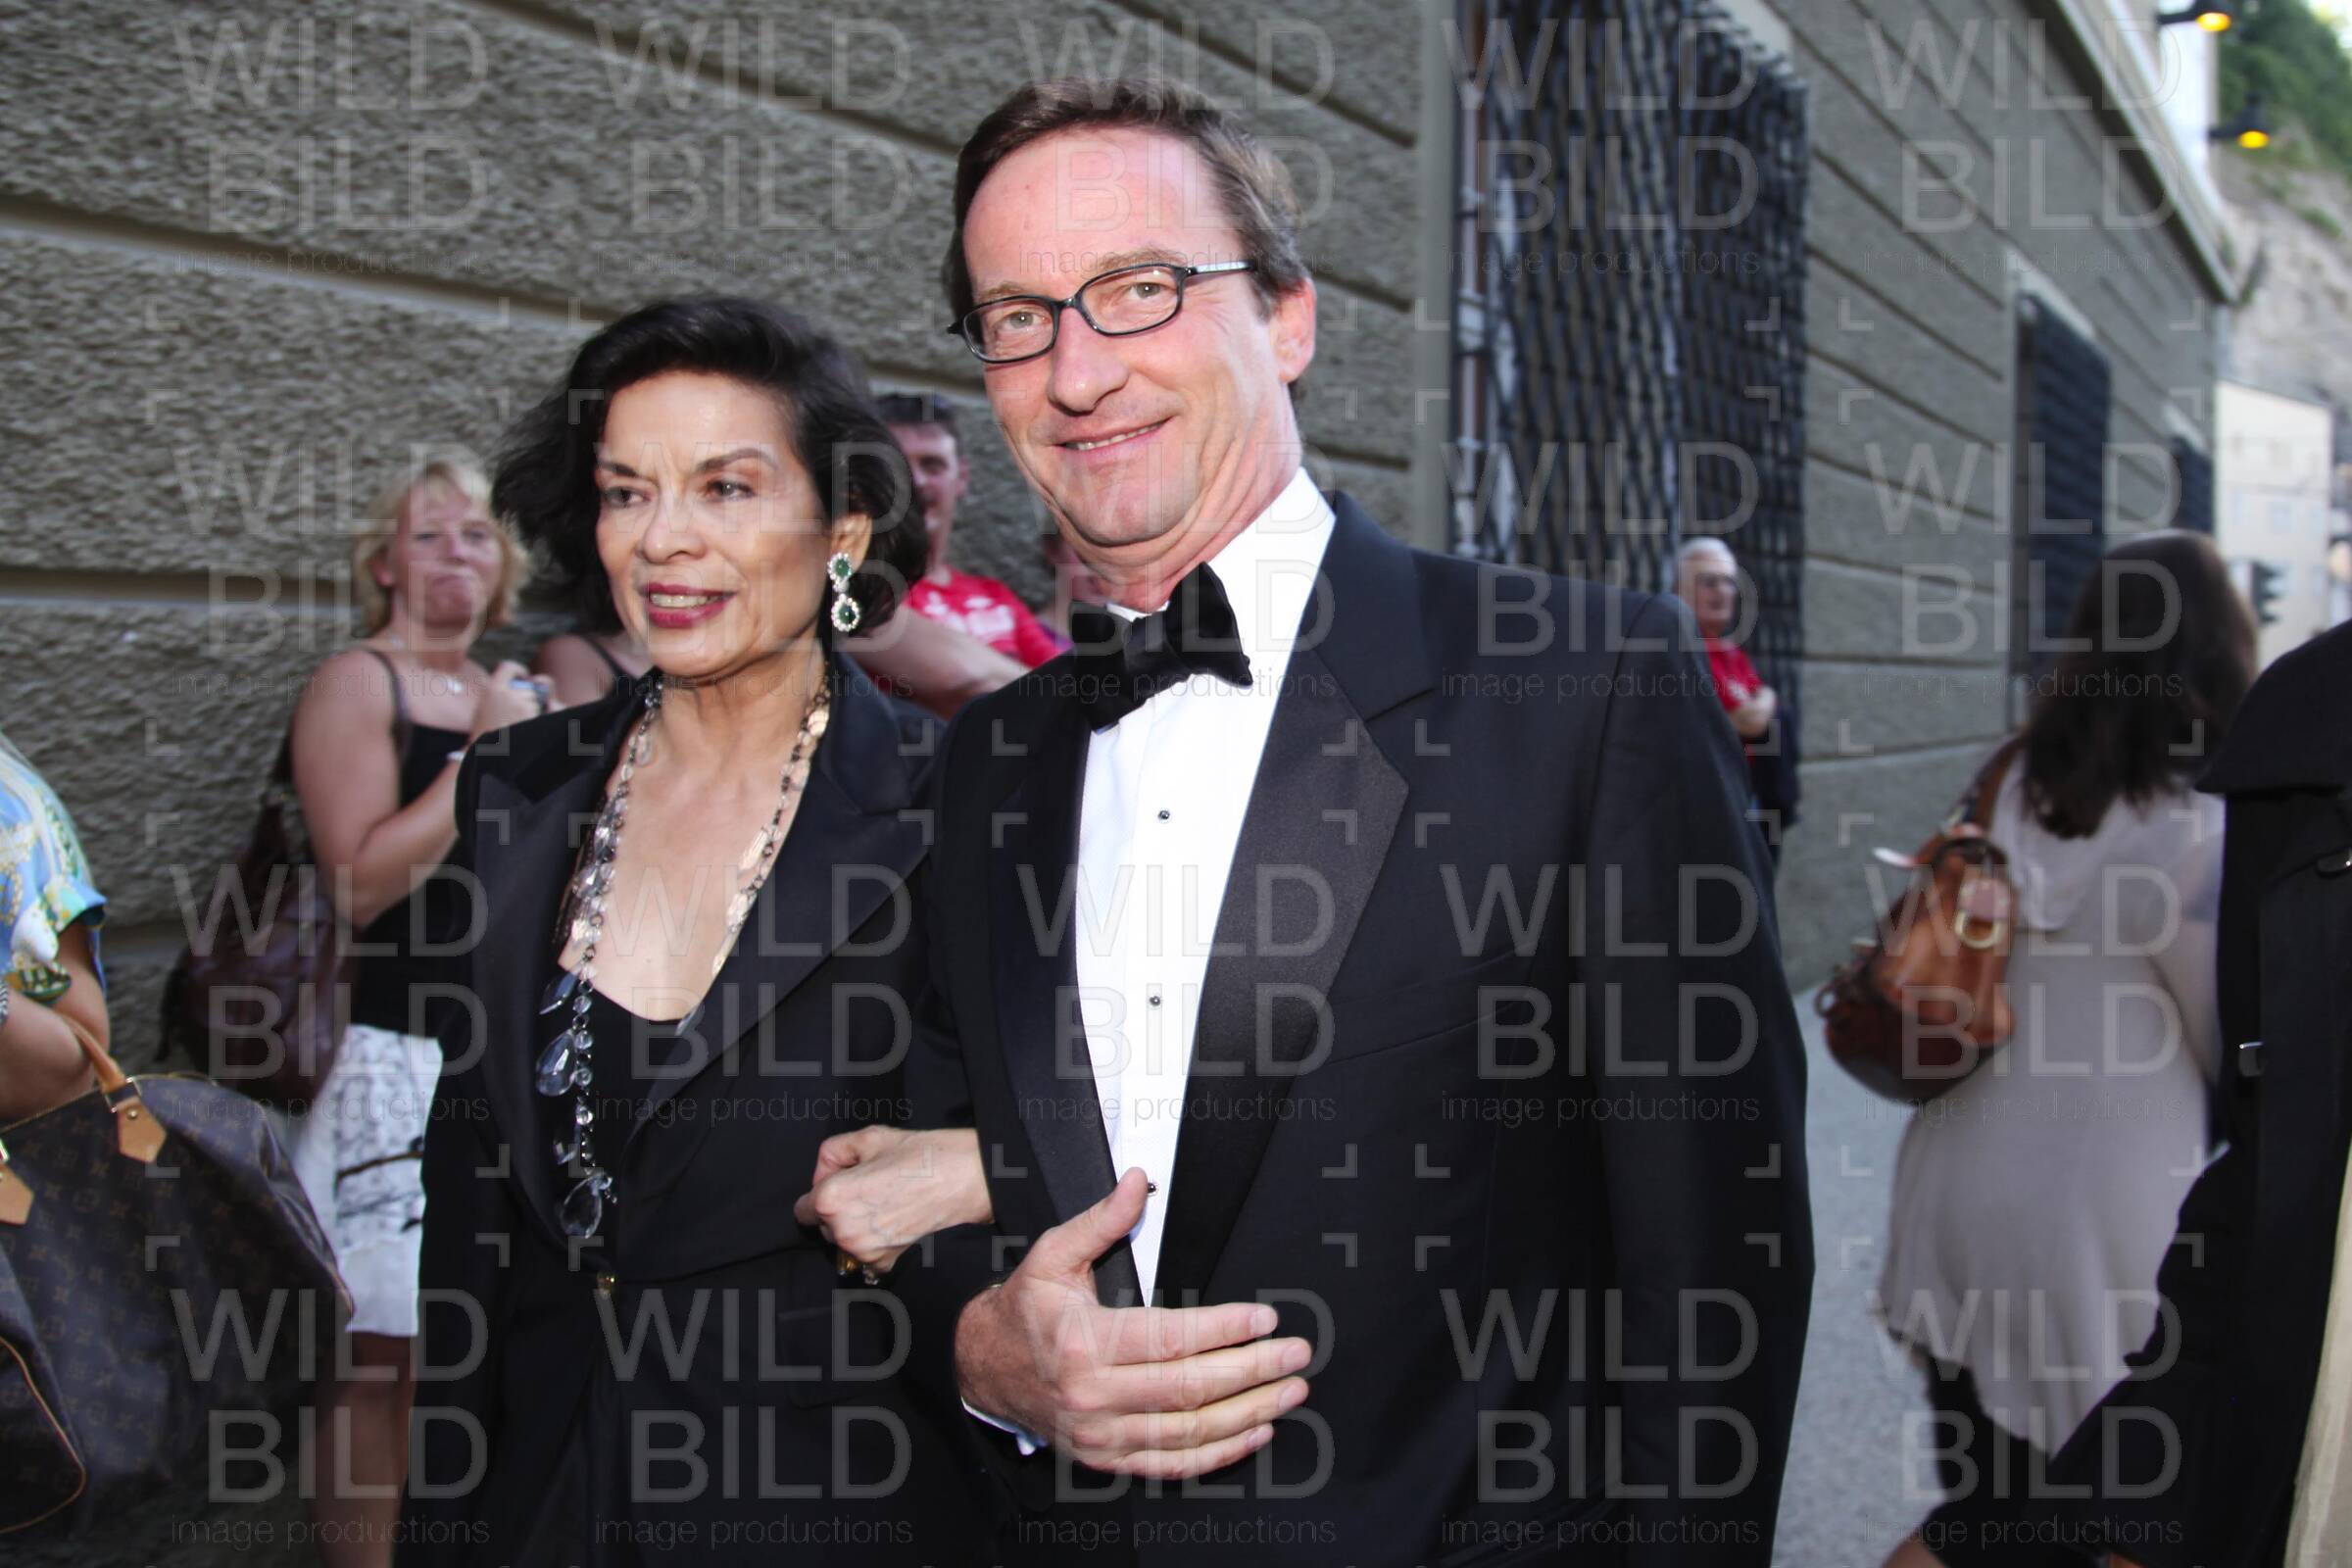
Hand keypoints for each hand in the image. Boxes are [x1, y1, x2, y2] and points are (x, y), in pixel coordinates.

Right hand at [471, 660, 549, 736]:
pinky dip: (532, 718)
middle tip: (515, 713)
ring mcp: (521, 704)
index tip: (524, 675)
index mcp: (492, 688)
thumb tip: (514, 683)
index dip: (519, 670)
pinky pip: (536, 712)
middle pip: (527, 690)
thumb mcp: (484, 706)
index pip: (509, 667)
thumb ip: (497, 693)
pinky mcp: (530, 715)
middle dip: (526, 699)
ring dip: (530, 710)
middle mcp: (507, 693)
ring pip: (533, 702)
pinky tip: (520, 726)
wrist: (488, 750)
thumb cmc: (484, 732)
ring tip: (515, 722)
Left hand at [794, 1126, 990, 1274]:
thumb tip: (825, 1172)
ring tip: (885, 1204)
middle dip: (838, 1209)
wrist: (967, 1178)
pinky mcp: (885, 1262)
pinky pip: (864, 1257)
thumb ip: (834, 1151)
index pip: (802, 1209)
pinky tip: (893, 1222)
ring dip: (855, 1227)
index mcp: (832, 1198)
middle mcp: (843, 1230)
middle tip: (870, 1188)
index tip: (843, 1182)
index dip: (821, 1191)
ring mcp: (864, 1251)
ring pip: (843, 1241)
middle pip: (823, 1226)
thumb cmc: (922, 1154)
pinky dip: (874, 1243)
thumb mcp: (871, 1137)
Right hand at [954, 1168, 1312, 1477]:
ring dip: (1248, 1412)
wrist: (982, 1368)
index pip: (1170, 1337)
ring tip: (1289, 1390)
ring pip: (1189, 1431)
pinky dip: (1219, 1453)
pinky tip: (1255, 1432)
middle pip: (1189, 1387)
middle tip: (1295, 1354)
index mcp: (1084, 1342)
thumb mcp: (1053, 1254)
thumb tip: (1137, 1181)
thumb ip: (1101, 1219)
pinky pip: (1172, 1464)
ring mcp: (1101, 1434)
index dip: (1224, 1329)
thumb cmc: (1025, 1309)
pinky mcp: (1106, 1458)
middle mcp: (1093, 1395)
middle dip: (1252, 1370)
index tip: (1265, 1318)